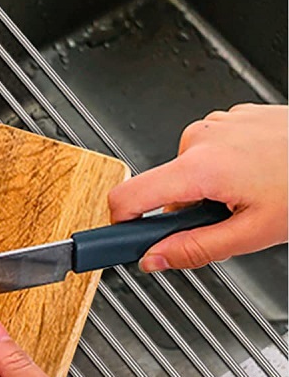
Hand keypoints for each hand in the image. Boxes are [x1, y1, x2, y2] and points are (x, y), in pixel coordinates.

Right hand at [108, 103, 287, 271]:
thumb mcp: (254, 233)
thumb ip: (195, 249)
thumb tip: (154, 259)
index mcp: (199, 168)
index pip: (127, 198)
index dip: (119, 224)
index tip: (120, 239)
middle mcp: (201, 138)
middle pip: (164, 186)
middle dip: (186, 209)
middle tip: (226, 220)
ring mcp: (217, 123)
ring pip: (188, 169)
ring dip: (208, 188)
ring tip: (251, 193)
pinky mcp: (233, 117)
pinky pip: (210, 150)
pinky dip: (225, 168)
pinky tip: (258, 174)